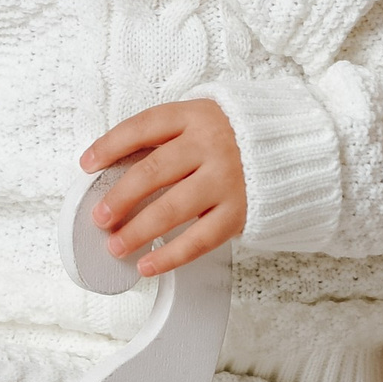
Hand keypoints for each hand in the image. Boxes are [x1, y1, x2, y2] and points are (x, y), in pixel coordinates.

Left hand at [81, 100, 245, 275]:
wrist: (296, 148)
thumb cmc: (237, 136)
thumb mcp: (202, 119)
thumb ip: (167, 137)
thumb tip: (115, 166)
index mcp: (196, 116)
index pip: (143, 127)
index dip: (110, 145)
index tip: (87, 164)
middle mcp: (210, 145)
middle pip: (152, 172)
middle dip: (119, 197)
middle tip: (98, 217)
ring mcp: (227, 179)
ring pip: (171, 209)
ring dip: (137, 231)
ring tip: (116, 246)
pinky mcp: (239, 211)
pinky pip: (199, 239)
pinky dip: (170, 256)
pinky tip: (148, 265)